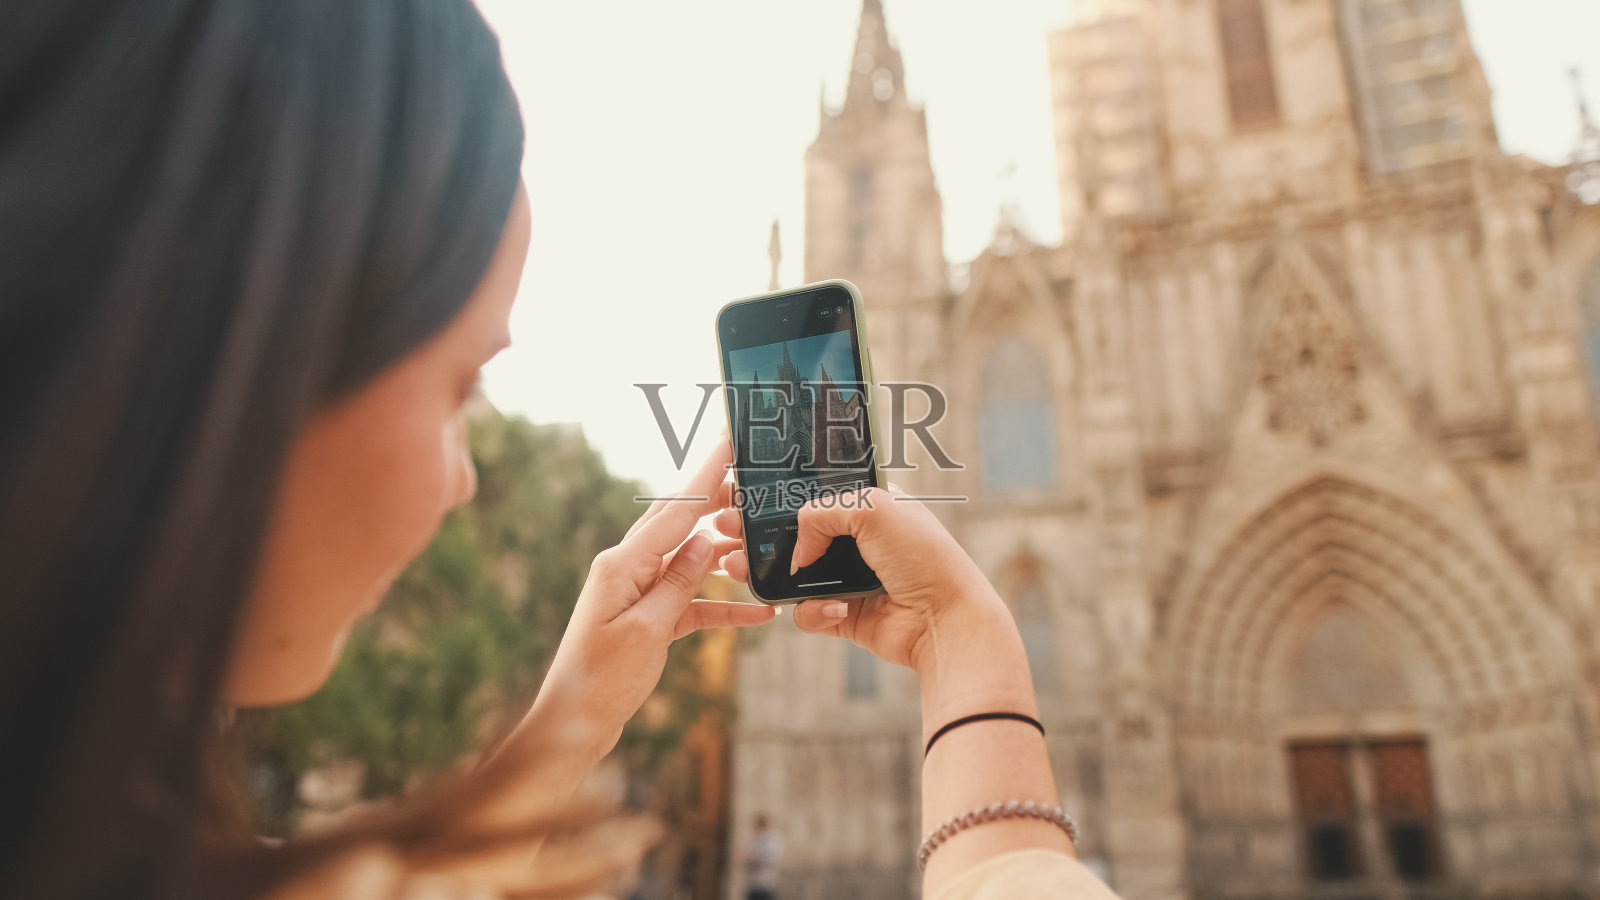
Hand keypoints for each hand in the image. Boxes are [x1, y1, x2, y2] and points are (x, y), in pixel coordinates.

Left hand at [531, 438, 775, 754]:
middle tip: (756, 477)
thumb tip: (706, 539)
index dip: (706, 474)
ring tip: (763, 540)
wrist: (574, 727)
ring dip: (726, 555)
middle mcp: (627, 568)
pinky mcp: (648, 618)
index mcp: (621, 563)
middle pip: (681, 523)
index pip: (675, 510)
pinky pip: (691, 602)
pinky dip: (722, 607)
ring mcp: (637, 592)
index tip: (729, 439)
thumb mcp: (648, 631)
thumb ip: (679, 582)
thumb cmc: (602, 681)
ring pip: (690, 560)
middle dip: (719, 500)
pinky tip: (759, 614)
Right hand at [716, 485, 1011, 675]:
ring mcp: (849, 580)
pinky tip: (833, 609)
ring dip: (767, 574)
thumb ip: (820, 513)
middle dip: (757, 535)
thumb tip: (796, 552)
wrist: (946, 619)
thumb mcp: (872, 508)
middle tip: (723, 531)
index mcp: (867, 505)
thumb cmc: (922, 556)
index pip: (814, 494)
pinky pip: (809, 613)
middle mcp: (857, 541)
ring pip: (793, 576)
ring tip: (738, 569)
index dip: (777, 495)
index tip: (741, 495)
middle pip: (794, 535)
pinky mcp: (845, 616)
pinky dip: (813, 613)